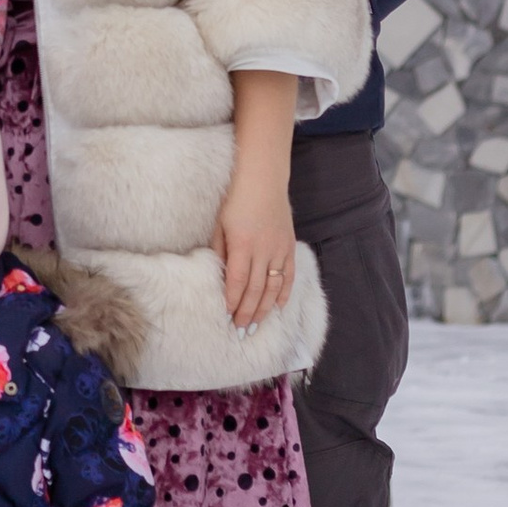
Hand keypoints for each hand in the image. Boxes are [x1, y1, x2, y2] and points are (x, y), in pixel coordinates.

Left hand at [214, 68, 298, 327]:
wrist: (263, 175)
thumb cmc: (235, 197)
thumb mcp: (219, 223)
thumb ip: (219, 250)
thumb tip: (218, 275)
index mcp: (242, 245)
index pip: (237, 283)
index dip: (233, 303)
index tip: (227, 318)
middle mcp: (263, 250)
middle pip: (256, 290)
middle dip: (247, 312)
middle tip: (241, 330)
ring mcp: (279, 248)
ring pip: (273, 287)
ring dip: (264, 308)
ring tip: (256, 324)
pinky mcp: (289, 244)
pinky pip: (288, 274)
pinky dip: (284, 292)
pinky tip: (278, 306)